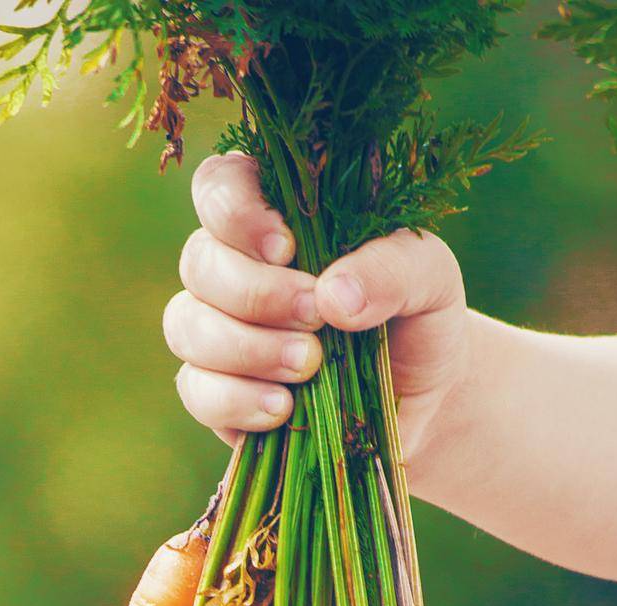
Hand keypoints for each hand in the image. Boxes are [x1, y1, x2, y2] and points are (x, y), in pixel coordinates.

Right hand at [163, 152, 470, 476]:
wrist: (422, 404)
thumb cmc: (417, 321)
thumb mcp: (430, 280)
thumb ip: (393, 268)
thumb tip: (332, 296)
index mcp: (277, 217)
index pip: (220, 186)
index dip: (235, 212)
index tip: (287, 248)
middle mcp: (235, 268)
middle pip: (199, 261)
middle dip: (255, 293)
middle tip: (316, 318)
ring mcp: (217, 332)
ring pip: (186, 326)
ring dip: (245, 348)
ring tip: (309, 366)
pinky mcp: (216, 394)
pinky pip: (196, 390)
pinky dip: (237, 400)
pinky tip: (283, 408)